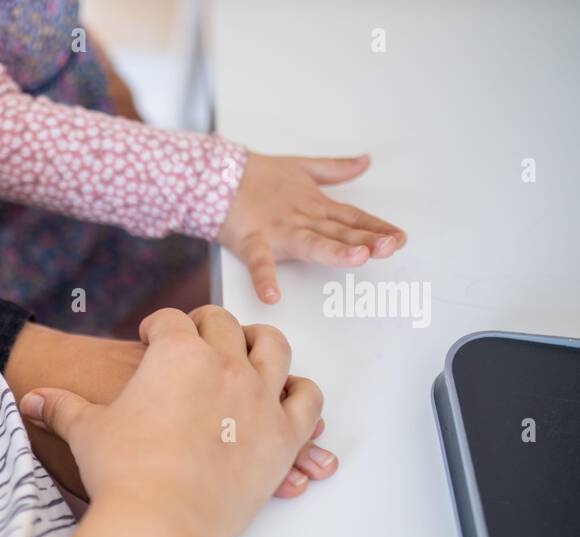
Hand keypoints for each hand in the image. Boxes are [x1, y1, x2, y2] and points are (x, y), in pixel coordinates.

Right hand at [18, 306, 323, 536]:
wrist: (156, 522)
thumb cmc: (121, 474)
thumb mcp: (85, 432)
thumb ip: (60, 408)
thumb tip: (31, 401)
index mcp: (176, 354)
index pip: (170, 321)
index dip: (158, 326)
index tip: (152, 335)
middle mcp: (224, 365)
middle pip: (225, 324)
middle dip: (209, 325)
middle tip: (199, 337)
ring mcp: (259, 397)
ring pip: (274, 349)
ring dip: (262, 344)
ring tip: (251, 352)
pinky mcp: (283, 437)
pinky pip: (307, 401)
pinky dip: (302, 394)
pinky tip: (290, 395)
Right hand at [218, 152, 405, 303]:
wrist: (217, 175)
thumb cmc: (258, 176)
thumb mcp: (302, 168)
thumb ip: (336, 169)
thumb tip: (365, 161)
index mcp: (315, 206)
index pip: (353, 218)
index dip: (377, 228)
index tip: (399, 239)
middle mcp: (302, 219)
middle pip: (339, 231)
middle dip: (366, 239)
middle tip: (390, 246)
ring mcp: (278, 230)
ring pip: (310, 242)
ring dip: (333, 250)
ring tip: (357, 258)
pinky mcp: (251, 240)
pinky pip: (258, 261)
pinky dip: (264, 278)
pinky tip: (272, 296)